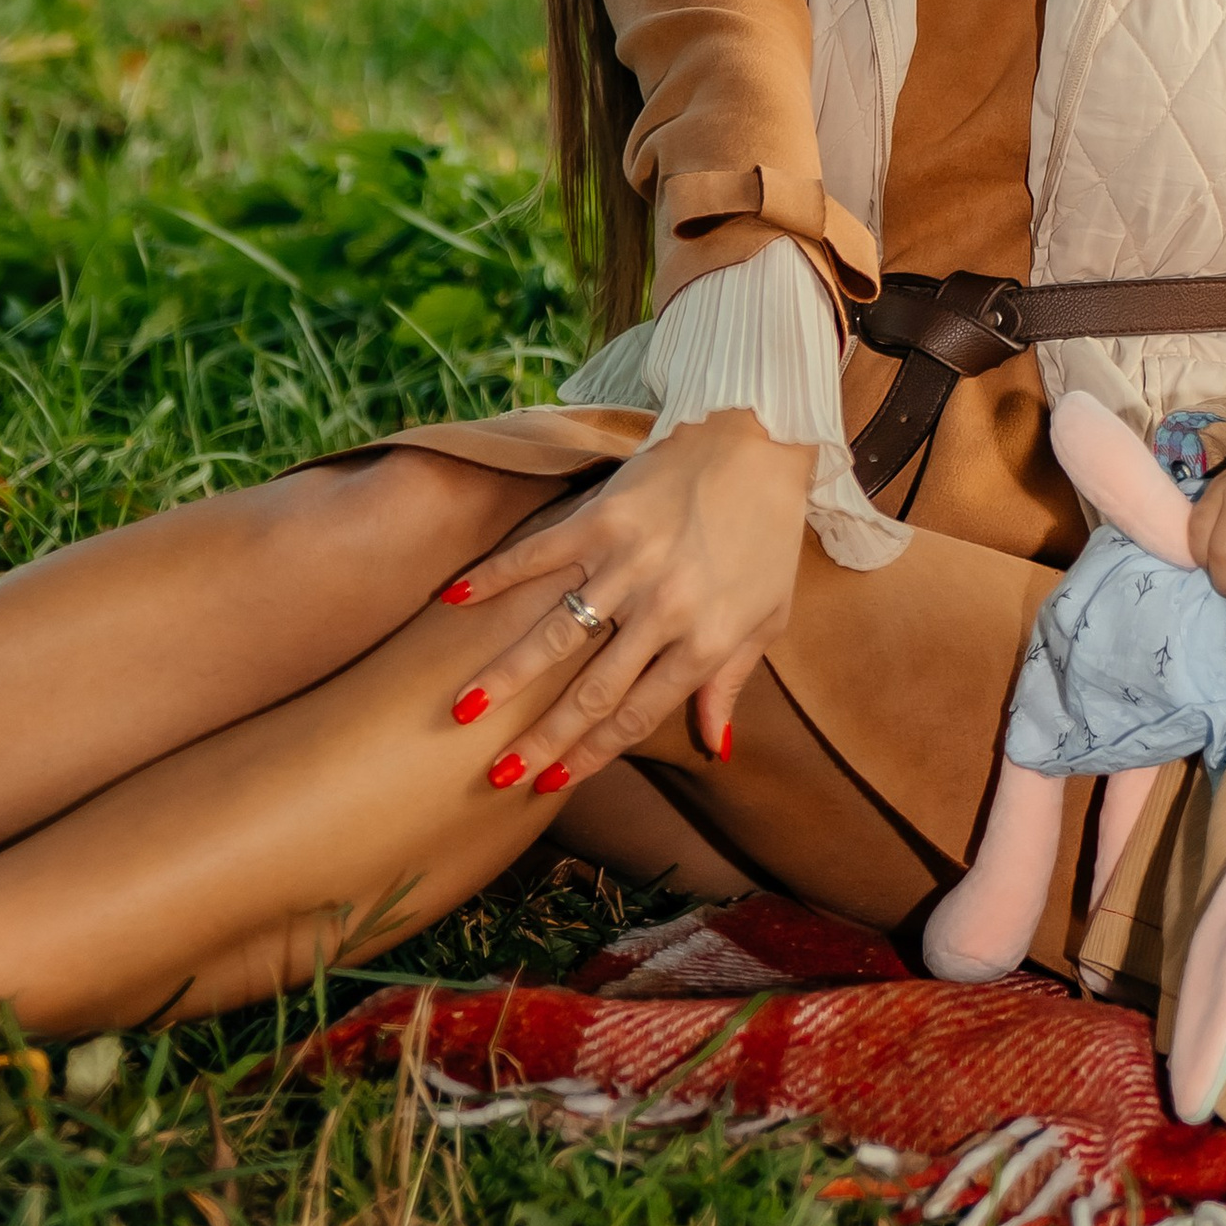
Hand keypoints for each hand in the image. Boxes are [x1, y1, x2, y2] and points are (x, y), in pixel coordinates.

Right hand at [441, 411, 813, 797]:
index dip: (592, 754)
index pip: (638, 714)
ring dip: (506, 674)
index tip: (551, 783)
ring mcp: (631, 562)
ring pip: (557, 633)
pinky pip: (541, 553)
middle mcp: (666, 608)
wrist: (763, 442)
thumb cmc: (769, 534)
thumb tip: (714, 746)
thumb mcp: (768, 616)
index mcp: (707, 639)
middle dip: (542, 738)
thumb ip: (733, 681)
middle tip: (498, 773)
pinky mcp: (604, 516)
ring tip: (464, 710)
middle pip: (592, 690)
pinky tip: (456, 600)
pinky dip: (496, 576)